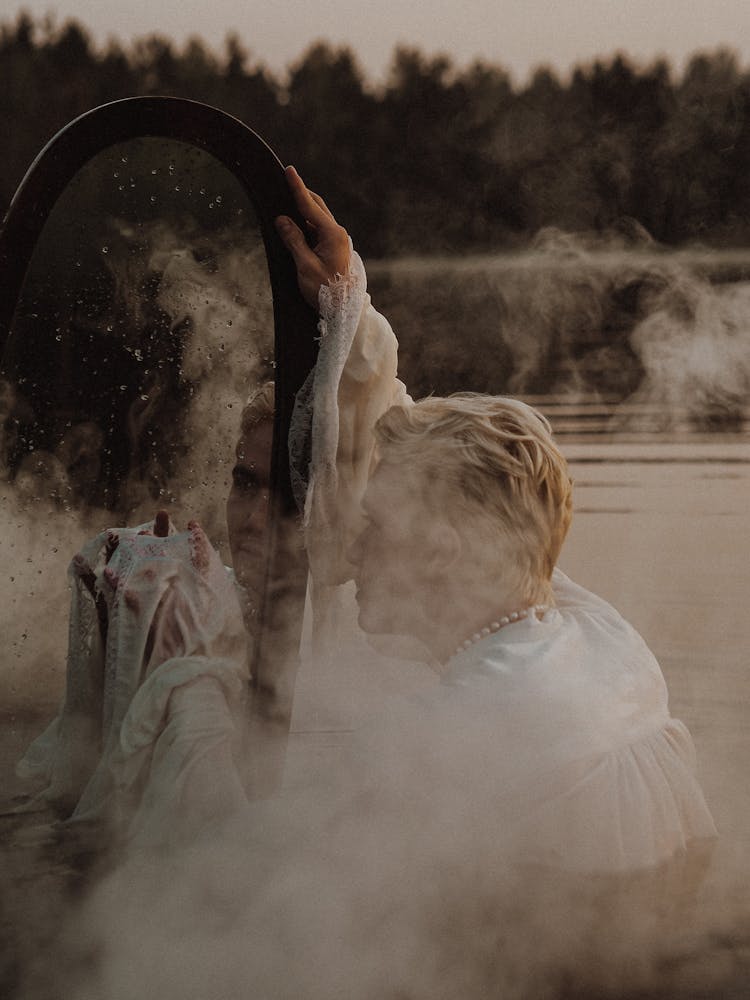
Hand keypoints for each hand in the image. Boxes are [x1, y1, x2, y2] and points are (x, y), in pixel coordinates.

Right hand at [275, 166, 350, 308]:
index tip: (289, 170)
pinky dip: (306, 224)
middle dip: (301, 195)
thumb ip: (294, 241)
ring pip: (318, 218)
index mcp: (333, 235)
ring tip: (287, 202)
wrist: (343, 310)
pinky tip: (296, 225)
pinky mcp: (335, 249)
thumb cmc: (325, 291)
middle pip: (316, 207)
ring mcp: (338, 241)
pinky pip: (318, 230)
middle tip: (286, 181)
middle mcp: (338, 234)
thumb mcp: (305, 266)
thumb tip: (282, 220)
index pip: (310, 206)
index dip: (297, 188)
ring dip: (303, 210)